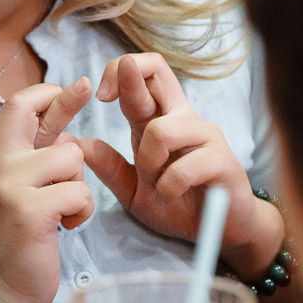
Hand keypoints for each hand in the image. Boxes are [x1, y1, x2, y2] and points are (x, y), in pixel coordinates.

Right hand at [0, 78, 94, 302]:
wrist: (0, 290)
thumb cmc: (18, 241)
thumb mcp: (20, 191)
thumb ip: (37, 160)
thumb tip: (64, 127)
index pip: (17, 108)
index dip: (46, 93)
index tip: (72, 85)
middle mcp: (0, 165)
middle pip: (43, 118)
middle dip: (68, 102)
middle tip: (87, 85)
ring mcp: (12, 185)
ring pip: (72, 158)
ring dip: (79, 186)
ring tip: (62, 212)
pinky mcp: (30, 210)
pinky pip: (79, 193)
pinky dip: (81, 213)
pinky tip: (65, 228)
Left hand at [77, 54, 282, 279]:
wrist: (221, 232)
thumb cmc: (179, 205)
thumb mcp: (134, 190)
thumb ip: (110, 167)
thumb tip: (79, 143)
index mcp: (159, 120)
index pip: (142, 75)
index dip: (117, 72)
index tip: (100, 96)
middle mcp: (182, 119)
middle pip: (158, 69)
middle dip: (129, 74)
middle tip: (105, 97)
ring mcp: (205, 136)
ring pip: (162, 130)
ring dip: (149, 162)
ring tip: (156, 183)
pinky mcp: (223, 160)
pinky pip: (185, 167)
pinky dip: (170, 185)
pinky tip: (174, 194)